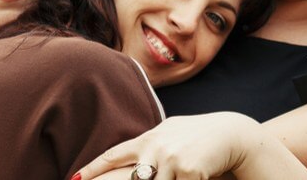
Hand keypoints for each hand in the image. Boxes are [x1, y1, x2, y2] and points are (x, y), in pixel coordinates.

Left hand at [76, 112, 258, 179]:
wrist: (232, 132)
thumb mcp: (172, 132)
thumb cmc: (200, 135)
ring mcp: (172, 160)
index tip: (74, 179)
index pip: (114, 154)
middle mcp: (156, 148)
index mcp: (149, 138)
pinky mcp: (189, 172)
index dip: (92, 168)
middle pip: (129, 179)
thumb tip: (133, 153)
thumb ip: (152, 142)